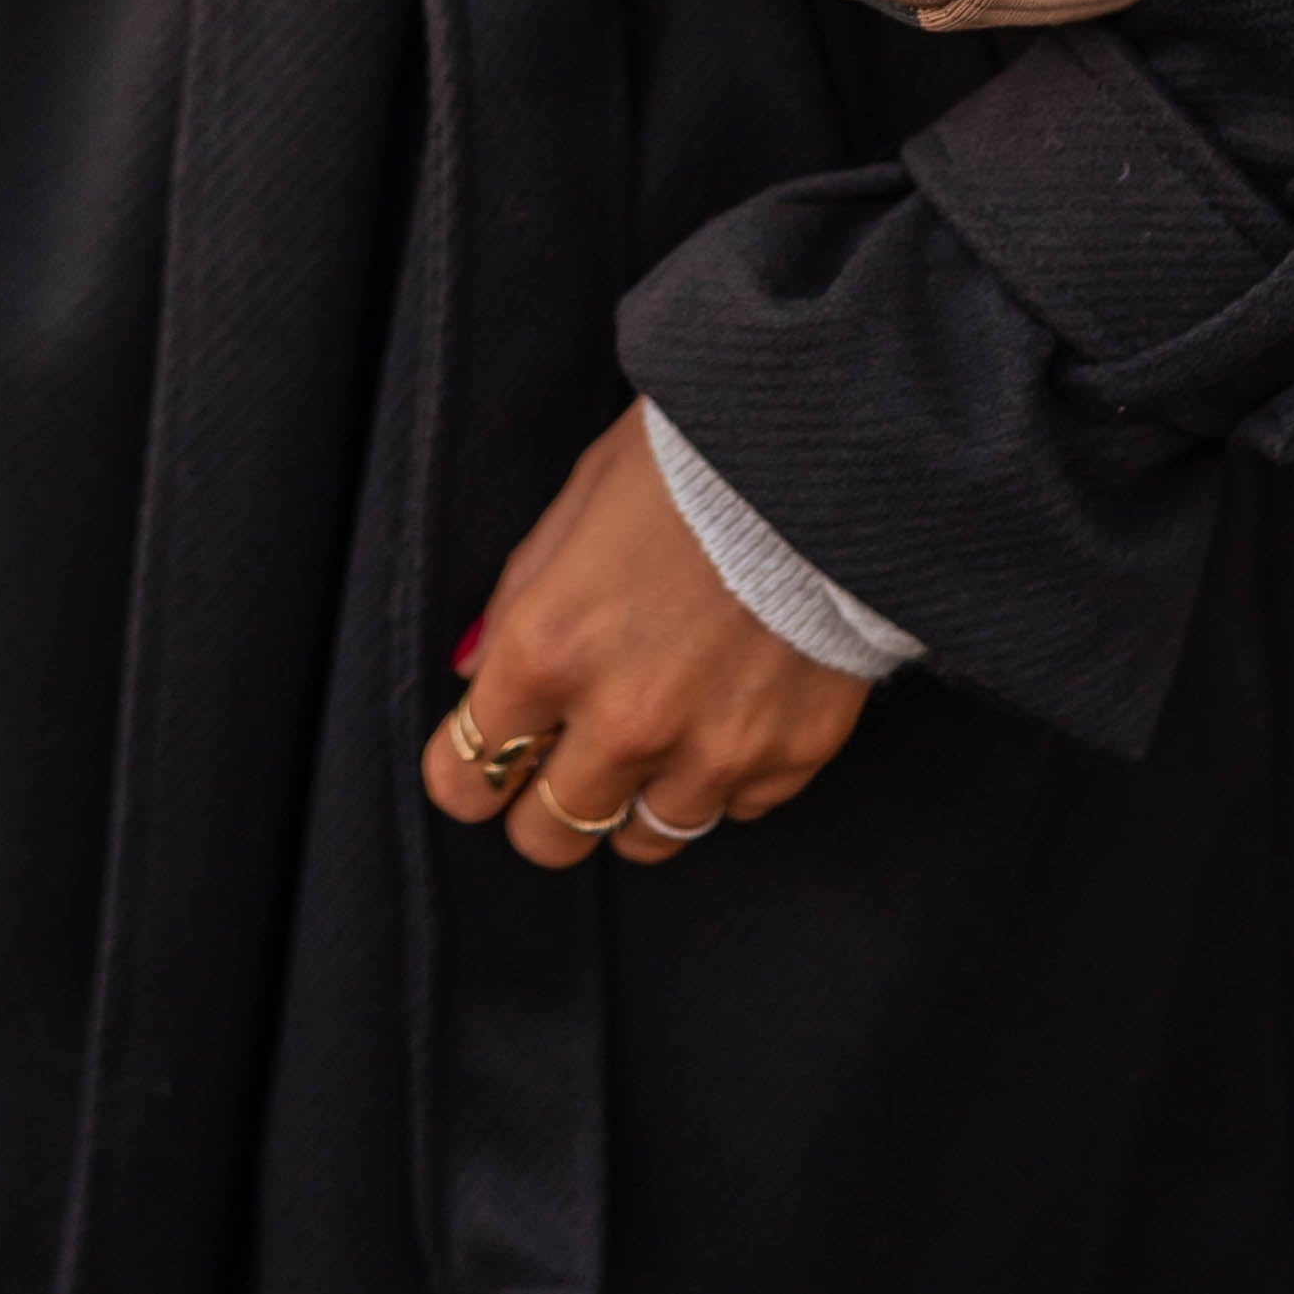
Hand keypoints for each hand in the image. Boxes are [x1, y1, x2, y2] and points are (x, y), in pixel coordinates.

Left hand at [421, 403, 869, 867]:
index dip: (468, 771)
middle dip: (543, 805)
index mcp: (550, 649)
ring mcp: (712, 749)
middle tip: (566, 759)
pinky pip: (733, 808)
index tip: (487, 758)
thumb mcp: (577, 505)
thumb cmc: (691, 463)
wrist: (829, 454)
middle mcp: (624, 719)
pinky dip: (723, 774)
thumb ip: (517, 601)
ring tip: (658, 732)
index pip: (464, 778)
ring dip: (637, 795)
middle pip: (548, 836)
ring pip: (644, 839)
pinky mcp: (789, 756)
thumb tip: (476, 672)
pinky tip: (730, 707)